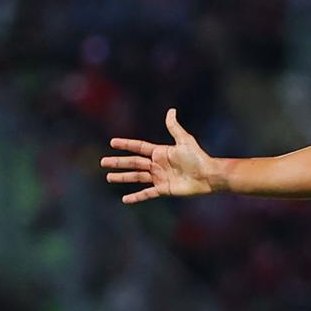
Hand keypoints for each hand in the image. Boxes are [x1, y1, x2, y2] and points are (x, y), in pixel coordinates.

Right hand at [102, 109, 217, 202]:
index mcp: (160, 152)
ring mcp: (159, 177)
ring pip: (136, 177)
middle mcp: (157, 164)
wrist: (208, 175)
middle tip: (103, 162)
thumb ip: (174, 127)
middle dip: (118, 162)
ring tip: (109, 177)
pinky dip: (136, 197)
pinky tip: (125, 199)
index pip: (139, 147)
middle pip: (133, 163)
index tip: (112, 143)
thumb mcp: (184, 140)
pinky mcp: (163, 189)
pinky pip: (146, 193)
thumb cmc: (198, 157)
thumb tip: (171, 111)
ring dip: (122, 177)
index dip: (126, 145)